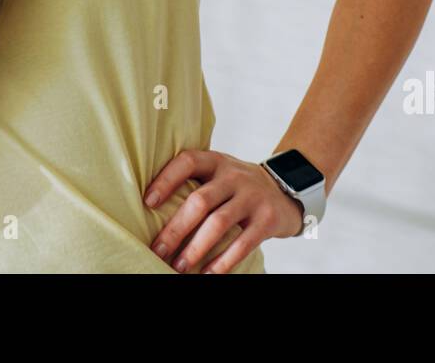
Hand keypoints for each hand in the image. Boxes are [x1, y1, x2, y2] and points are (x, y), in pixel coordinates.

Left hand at [142, 149, 304, 273]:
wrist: (287, 190)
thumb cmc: (239, 187)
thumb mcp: (220, 173)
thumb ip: (195, 182)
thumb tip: (152, 210)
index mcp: (217, 161)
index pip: (188, 162)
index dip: (166, 179)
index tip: (147, 202)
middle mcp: (234, 175)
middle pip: (200, 200)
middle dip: (175, 229)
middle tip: (157, 250)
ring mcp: (253, 196)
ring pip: (219, 223)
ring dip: (196, 248)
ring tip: (179, 267)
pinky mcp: (268, 219)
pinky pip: (242, 243)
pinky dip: (223, 262)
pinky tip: (208, 274)